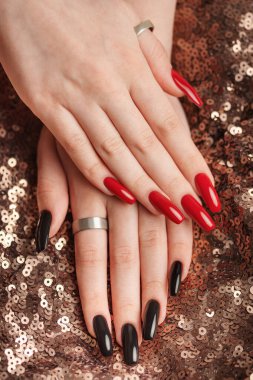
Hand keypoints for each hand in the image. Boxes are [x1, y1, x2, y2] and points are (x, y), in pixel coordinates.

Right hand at [0, 0, 219, 230]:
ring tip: (163, 209)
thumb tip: (189, 99)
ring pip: (115, 150)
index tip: (205, 185)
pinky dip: (96, 172)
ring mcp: (76, 97)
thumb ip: (159, 64)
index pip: (168, 123)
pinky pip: (75, 146)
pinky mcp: (46, 106)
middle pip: (146, 144)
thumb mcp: (129, 25)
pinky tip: (116, 192)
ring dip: (140, 184)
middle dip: (172, 181)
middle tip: (191, 211)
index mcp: (132, 66)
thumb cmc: (83, 10)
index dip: (189, 158)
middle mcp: (108, 85)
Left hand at [36, 127, 192, 364]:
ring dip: (156, 283)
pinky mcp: (172, 173)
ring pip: (153, 243)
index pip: (88, 253)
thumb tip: (43, 236)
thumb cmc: (79, 110)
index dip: (94, 292)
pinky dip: (182, 246)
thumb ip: (50, 189)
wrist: (117, 68)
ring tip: (156, 319)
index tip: (99, 328)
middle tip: (131, 342)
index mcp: (85, 186)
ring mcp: (150, 182)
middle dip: (127, 300)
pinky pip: (179, 214)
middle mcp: (119, 189)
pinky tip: (182, 274)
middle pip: (123, 256)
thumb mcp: (49, 144)